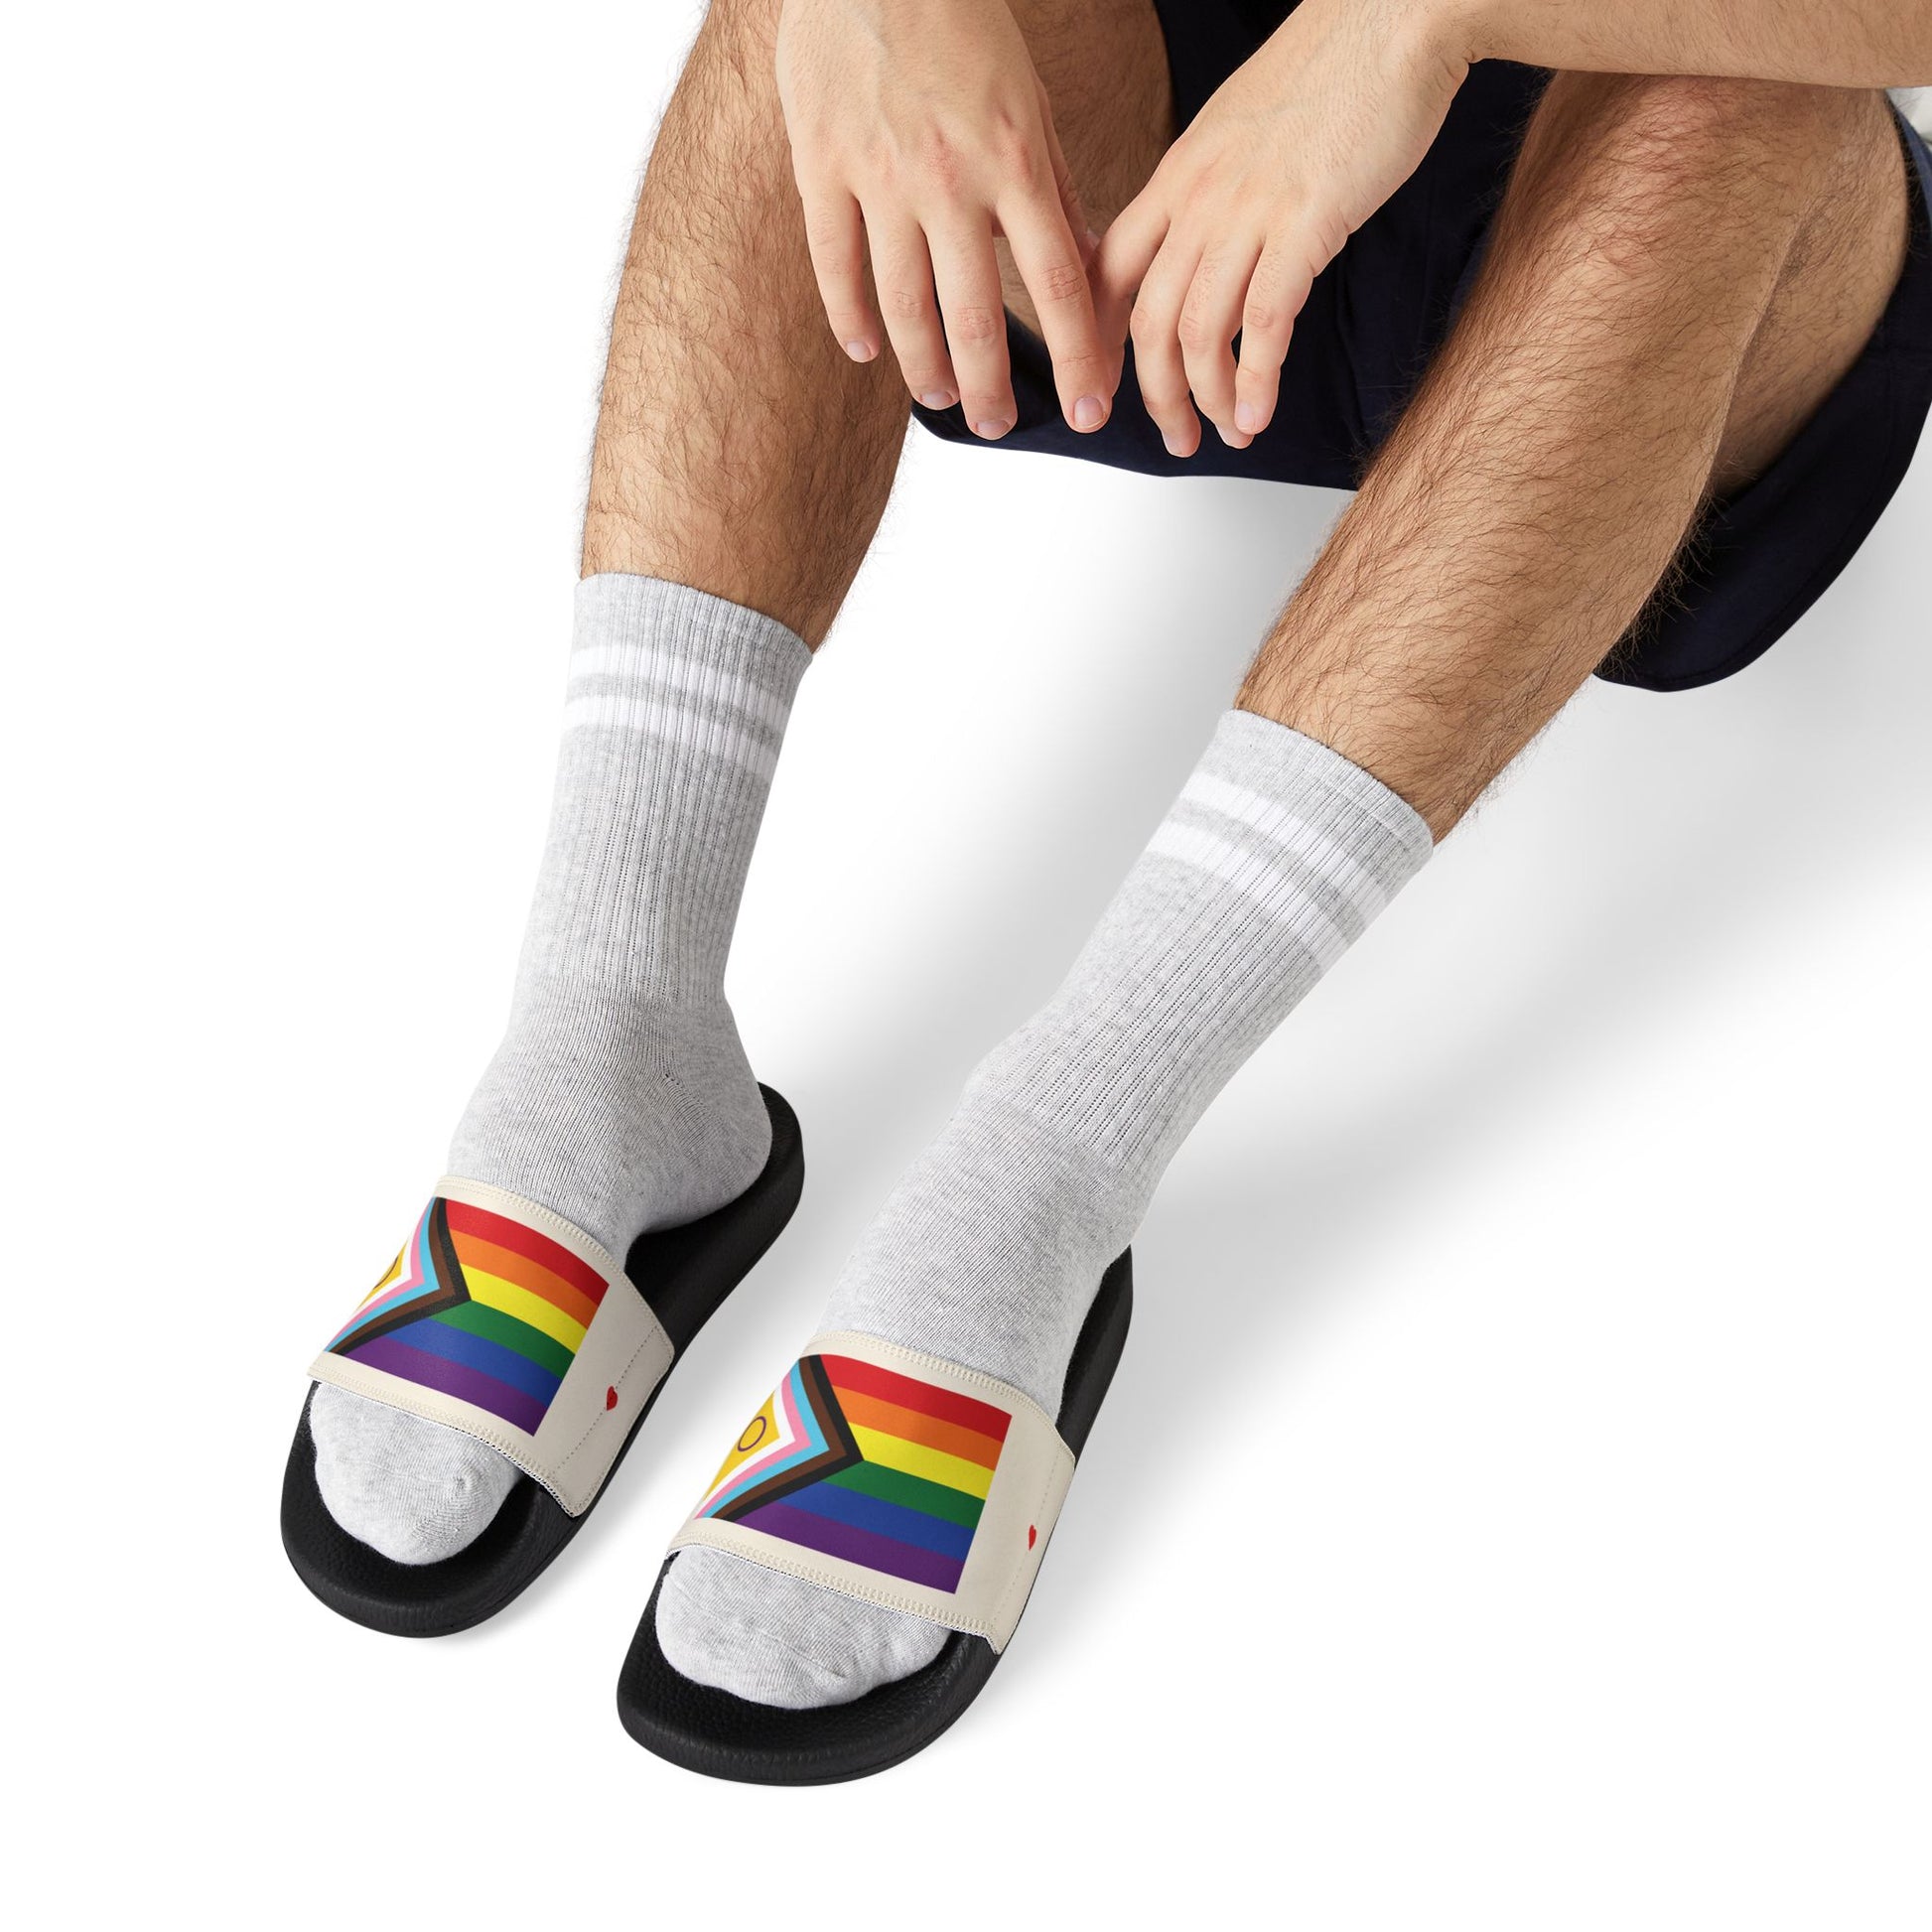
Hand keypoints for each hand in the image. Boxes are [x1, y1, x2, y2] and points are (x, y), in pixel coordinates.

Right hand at [776, 0, 1113, 436]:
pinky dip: (848, 316)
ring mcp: (880, 174)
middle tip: (1000, 427)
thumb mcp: (1029, 102)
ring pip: (904, 303)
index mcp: (1015, 160)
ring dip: (924, 366)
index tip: (1090, 412)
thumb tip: (1092, 266)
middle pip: (978, 314)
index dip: (1076, 357)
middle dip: (993, 388)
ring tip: (940, 400)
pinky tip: (865, 352)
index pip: (1057, 283)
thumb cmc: (962, 29)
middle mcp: (951, 177)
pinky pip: (834, 261)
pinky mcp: (821, 162)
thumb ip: (1056, 189)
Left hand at [1095, 0, 1467, 454]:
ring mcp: (1249, 211)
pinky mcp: (1305, 224)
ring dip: (1209, 399)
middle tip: (1175, 437)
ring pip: (1199, 332)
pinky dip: (1256, 381)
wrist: (1399, 14)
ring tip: (1228, 433)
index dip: (1102, 341)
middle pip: (1148, 319)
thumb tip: (1215, 239)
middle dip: (1155, 394)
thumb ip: (1219, 187)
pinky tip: (1259, 415)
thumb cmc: (1338, 69)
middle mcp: (1201, 197)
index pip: (1110, 271)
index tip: (1111, 386)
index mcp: (1180, 173)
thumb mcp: (1246, 129)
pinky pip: (1263, 324)